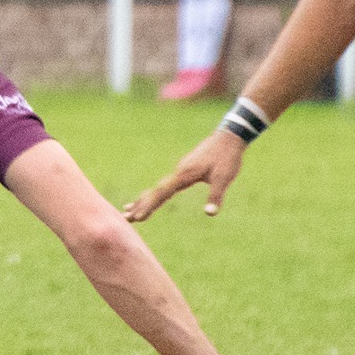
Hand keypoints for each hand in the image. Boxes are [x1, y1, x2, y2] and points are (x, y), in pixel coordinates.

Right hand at [123, 130, 246, 221]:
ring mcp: (179, 170)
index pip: (162, 194)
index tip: (138, 217)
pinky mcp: (183, 170)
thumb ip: (216, 196)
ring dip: (143, 200)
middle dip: (139, 205)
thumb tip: (210, 213)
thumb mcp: (224, 178)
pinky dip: (153, 194)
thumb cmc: (227, 158)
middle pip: (155, 192)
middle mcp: (177, 172)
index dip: (149, 206)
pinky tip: (150, 197)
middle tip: (125, 217)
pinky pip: (164, 185)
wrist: (229, 136)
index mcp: (184, 175)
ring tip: (128, 209)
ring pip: (157, 188)